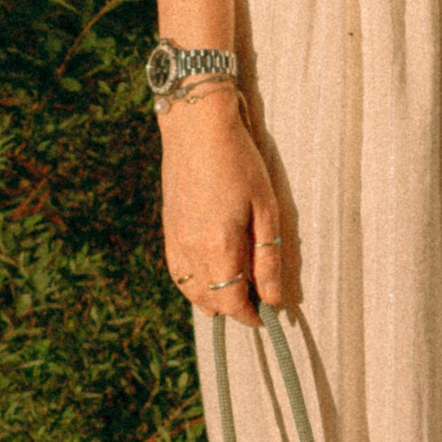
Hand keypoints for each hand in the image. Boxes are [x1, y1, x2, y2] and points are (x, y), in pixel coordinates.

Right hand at [159, 92, 286, 323]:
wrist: (196, 126)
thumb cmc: (239, 161)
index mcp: (218, 246)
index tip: (267, 316)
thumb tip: (273, 298)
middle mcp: (191, 250)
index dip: (250, 316)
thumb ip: (268, 258)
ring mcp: (175, 239)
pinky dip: (193, 285)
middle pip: (210, 300)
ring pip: (190, 290)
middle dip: (233, 310)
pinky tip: (208, 279)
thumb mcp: (265, 208)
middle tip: (257, 304)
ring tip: (234, 296)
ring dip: (212, 300)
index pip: (232, 302)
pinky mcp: (168, 228)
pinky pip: (177, 272)